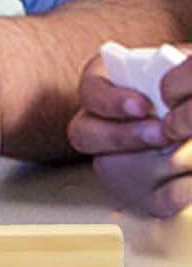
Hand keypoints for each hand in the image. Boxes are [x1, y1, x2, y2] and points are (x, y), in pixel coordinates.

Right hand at [69, 51, 191, 215]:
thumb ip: (177, 68)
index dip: (112, 101)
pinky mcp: (144, 194)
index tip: (142, 106)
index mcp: (106, 87)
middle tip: (164, 134)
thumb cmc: (187, 91)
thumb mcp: (183, 66)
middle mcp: (101, 124)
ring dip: (156, 162)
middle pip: (85, 134)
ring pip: (111, 169)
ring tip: (186, 154)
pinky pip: (153, 200)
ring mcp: (116, 160)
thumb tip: (173, 69)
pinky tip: (190, 175)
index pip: (90, 93)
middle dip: (126, 136)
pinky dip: (179, 191)